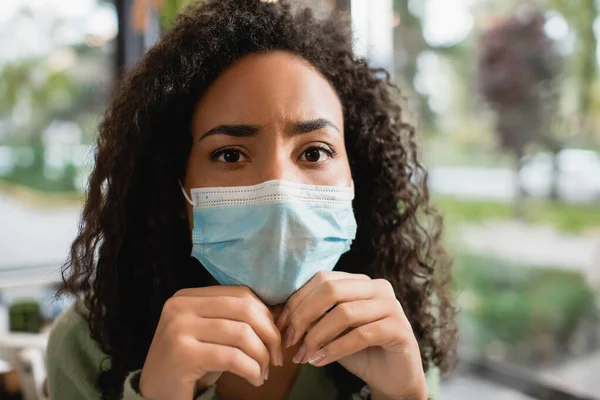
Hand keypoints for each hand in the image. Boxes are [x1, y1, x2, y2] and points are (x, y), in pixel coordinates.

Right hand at [139, 286, 282, 399]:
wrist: (155, 394)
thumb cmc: (189, 366)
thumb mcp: (211, 335)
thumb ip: (235, 320)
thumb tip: (280, 314)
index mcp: (187, 297)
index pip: (241, 295)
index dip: (266, 315)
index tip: (276, 338)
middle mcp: (180, 307)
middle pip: (245, 310)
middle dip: (270, 334)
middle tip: (276, 358)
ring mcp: (178, 329)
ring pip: (242, 334)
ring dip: (262, 356)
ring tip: (264, 371)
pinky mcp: (183, 354)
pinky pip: (232, 358)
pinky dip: (252, 369)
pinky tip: (255, 379)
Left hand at [275, 271, 427, 399]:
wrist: (392, 379)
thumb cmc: (359, 351)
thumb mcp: (331, 330)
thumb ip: (314, 317)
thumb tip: (282, 315)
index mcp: (360, 281)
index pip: (322, 279)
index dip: (297, 301)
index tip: (280, 325)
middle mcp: (378, 287)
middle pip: (331, 290)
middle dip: (304, 316)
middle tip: (290, 341)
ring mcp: (392, 306)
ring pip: (344, 313)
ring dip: (317, 336)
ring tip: (303, 355)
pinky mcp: (399, 329)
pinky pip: (361, 335)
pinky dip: (335, 349)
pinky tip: (319, 361)